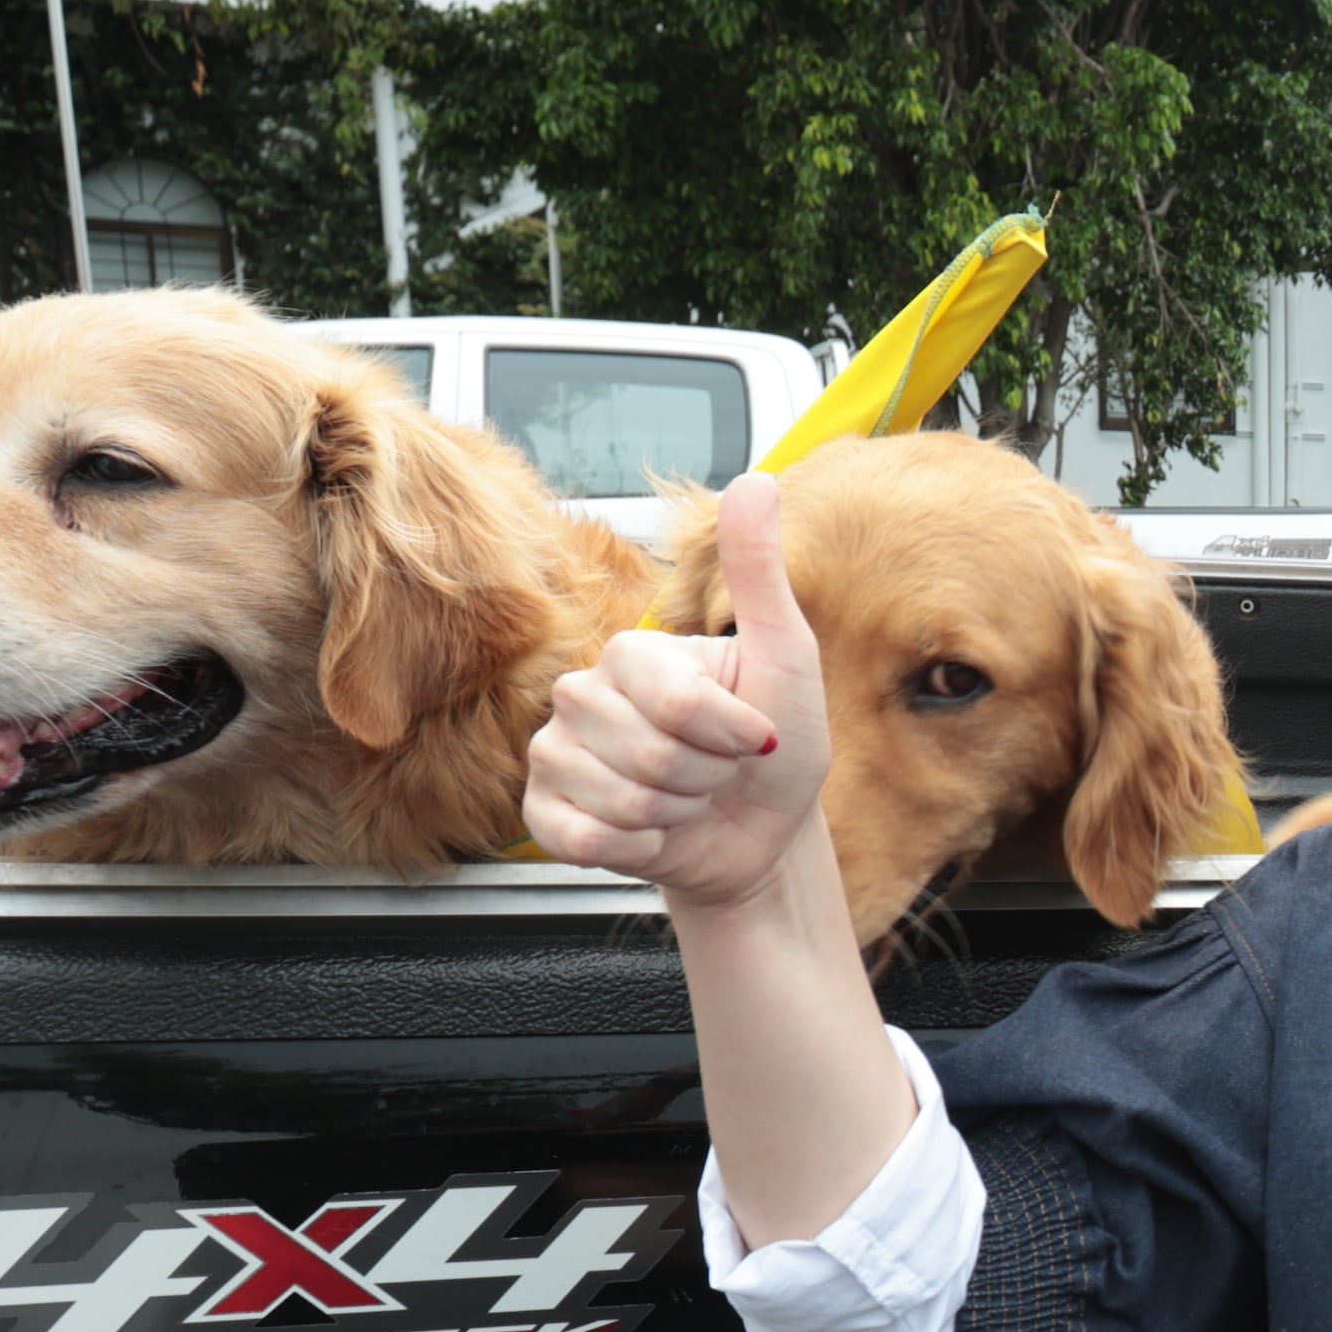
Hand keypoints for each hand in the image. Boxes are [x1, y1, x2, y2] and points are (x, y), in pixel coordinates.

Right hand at [525, 468, 830, 909]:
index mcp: (632, 654)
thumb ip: (757, 571)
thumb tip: (759, 480)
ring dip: (676, 816)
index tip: (753, 735)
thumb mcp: (785, 655)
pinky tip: (653, 836)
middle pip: (648, 754)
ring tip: (689, 801)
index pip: (675, 703)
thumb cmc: (778, 744)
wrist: (762, 834)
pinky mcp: (546, 816)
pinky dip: (635, 850)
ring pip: (619, 801)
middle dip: (705, 778)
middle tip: (717, 772)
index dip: (729, 734)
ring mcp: (556, 755)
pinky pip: (581, 839)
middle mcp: (582, 695)